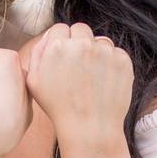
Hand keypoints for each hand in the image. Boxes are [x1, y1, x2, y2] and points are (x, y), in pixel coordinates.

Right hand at [26, 23, 133, 140]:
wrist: (90, 129)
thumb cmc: (59, 108)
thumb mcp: (34, 82)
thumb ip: (37, 53)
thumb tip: (49, 36)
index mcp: (57, 47)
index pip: (60, 28)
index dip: (61, 43)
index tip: (65, 60)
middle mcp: (82, 44)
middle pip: (81, 29)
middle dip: (79, 43)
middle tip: (79, 68)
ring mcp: (104, 51)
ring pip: (100, 41)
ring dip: (97, 54)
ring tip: (93, 79)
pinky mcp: (122, 60)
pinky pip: (116, 53)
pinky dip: (112, 65)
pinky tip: (105, 83)